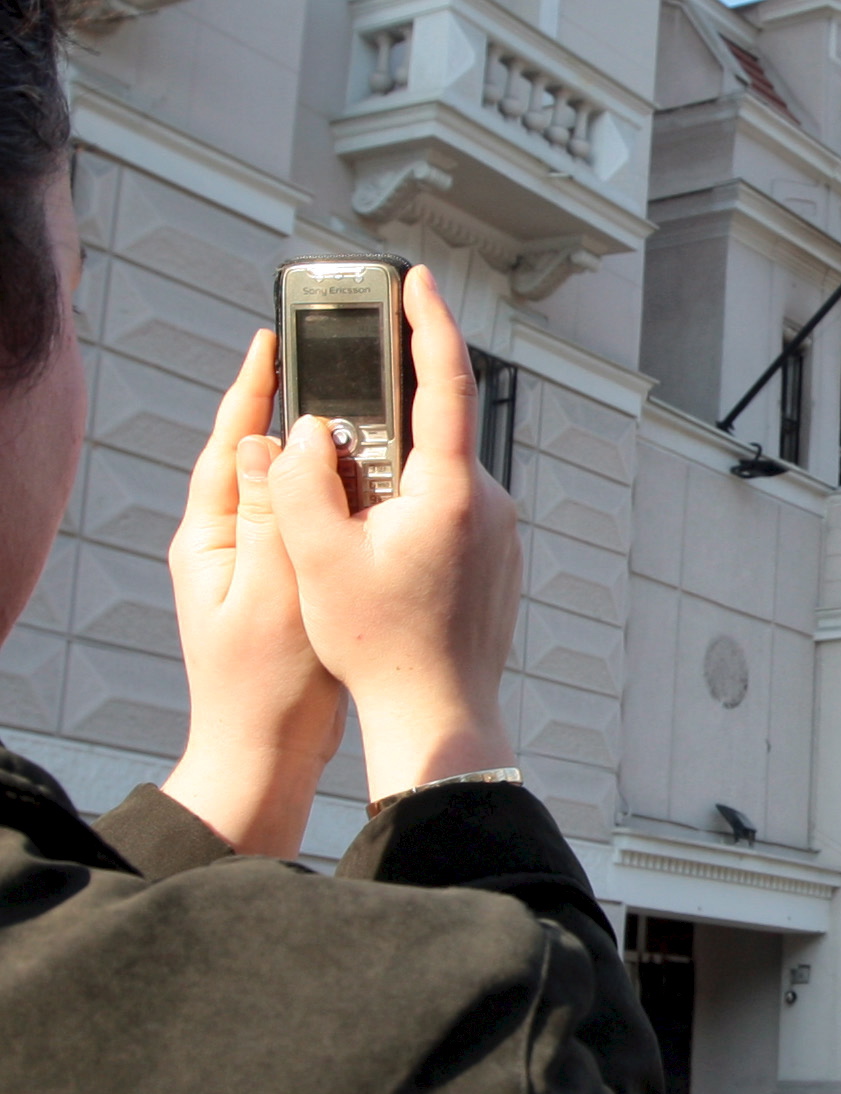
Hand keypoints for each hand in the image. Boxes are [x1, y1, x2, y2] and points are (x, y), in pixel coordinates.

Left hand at [161, 330, 344, 855]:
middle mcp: (227, 543)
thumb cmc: (263, 689)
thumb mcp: (270, 594)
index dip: (252, 388)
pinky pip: (315, 522)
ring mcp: (257, 566)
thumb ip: (271, 516)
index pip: (232, 443)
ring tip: (364, 411)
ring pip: (293, 489)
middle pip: (261, 456)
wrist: (265, 757)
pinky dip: (343, 496)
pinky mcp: (289, 588)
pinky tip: (377, 487)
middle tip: (329, 359)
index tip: (273, 336)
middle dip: (291, 407)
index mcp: (211, 538)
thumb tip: (274, 439)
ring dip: (325, 451)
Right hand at [268, 266, 519, 801]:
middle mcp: (490, 501)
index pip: (446, 382)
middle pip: (428, 434)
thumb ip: (304, 480)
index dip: (428, 322)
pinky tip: (378, 560)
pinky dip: (408, 512)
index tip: (415, 277)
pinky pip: (450, 510)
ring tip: (348, 538)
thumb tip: (309, 429)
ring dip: (387, 484)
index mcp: (453, 491)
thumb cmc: (380, 644)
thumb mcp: (318, 558)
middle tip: (330, 455)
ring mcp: (502, 530)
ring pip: (435, 477)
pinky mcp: (499, 554)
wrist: (440, 712)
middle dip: (375, 432)